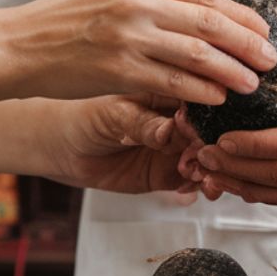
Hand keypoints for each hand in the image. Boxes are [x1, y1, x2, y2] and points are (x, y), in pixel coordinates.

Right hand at [0, 0, 276, 103]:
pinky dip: (202, 91)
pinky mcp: (119, 70)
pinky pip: (174, 82)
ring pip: (198, 54)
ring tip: (253, 84)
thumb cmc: (66, 21)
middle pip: (211, 23)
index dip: (241, 16)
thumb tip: (204, 14)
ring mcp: (129, 36)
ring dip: (232, 71)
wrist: (18, 45)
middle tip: (271, 60)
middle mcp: (137, 2)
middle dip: (248, 43)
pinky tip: (218, 99)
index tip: (263, 31)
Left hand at [49, 95, 198, 198]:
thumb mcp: (113, 114)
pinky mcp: (169, 172)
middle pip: (213, 129)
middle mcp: (178, 118)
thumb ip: (143, 123)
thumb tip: (170, 130)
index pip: (203, 97)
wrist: (63, 148)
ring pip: (209, 156)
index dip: (212, 113)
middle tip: (201, 157)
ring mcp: (175, 146)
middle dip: (213, 145)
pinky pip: (195, 179)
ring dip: (211, 167)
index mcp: (169, 89)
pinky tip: (194, 185)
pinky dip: (200, 185)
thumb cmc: (84, 116)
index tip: (204, 127)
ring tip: (197, 174)